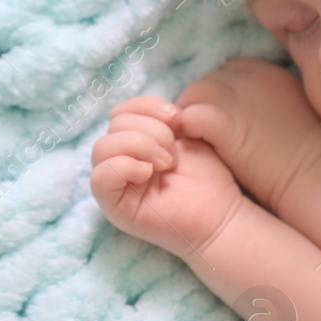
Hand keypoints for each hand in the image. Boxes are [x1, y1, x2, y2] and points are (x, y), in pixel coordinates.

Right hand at [90, 95, 246, 259]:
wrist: (220, 213)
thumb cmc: (207, 177)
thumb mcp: (189, 134)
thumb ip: (170, 117)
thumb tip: (160, 112)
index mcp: (132, 143)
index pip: (120, 111)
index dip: (147, 106)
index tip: (177, 119)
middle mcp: (118, 161)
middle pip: (113, 125)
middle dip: (151, 130)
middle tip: (174, 153)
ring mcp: (115, 185)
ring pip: (102, 148)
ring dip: (140, 146)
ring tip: (166, 163)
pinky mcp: (115, 208)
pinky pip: (99, 178)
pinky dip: (124, 167)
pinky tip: (149, 172)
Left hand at [175, 57, 320, 212]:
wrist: (317, 176)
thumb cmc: (310, 153)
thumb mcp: (295, 110)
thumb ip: (269, 100)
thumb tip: (248, 111)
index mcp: (270, 72)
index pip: (231, 70)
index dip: (224, 93)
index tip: (226, 115)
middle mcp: (251, 79)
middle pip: (210, 78)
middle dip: (205, 101)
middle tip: (207, 130)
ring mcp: (236, 99)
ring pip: (195, 92)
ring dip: (192, 112)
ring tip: (199, 138)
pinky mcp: (224, 123)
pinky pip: (190, 115)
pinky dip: (189, 128)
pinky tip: (198, 144)